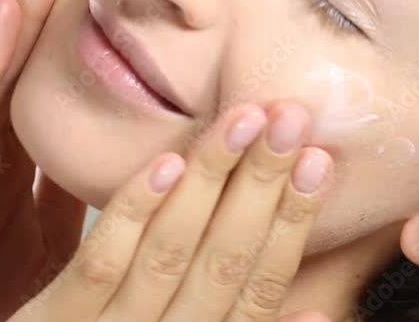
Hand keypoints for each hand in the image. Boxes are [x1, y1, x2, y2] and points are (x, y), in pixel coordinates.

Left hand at [8, 101, 335, 321]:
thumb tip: (317, 312)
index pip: (260, 287)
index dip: (296, 224)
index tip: (320, 162)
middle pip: (225, 262)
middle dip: (265, 184)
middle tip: (291, 117)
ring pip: (170, 253)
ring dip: (214, 182)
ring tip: (245, 120)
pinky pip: (99, 266)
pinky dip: (137, 212)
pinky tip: (167, 163)